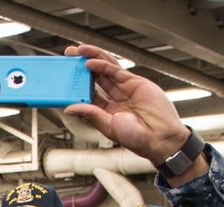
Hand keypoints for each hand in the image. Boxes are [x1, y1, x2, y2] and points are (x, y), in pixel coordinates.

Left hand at [64, 44, 199, 173]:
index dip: (75, 87)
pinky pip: (115, 71)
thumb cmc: (138, 139)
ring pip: (104, 69)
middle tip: (67, 57)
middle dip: (80, 68)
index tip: (62, 80)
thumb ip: (90, 114)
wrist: (161, 138)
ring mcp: (125, 89)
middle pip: (94, 79)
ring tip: (77, 51)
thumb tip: (69, 109)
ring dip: (91, 58)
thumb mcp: (108, 127)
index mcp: (106, 112)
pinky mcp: (134, 82)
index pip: (87, 95)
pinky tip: (90, 62)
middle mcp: (115, 99)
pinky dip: (102, 65)